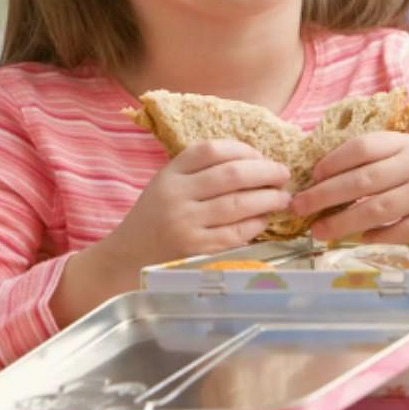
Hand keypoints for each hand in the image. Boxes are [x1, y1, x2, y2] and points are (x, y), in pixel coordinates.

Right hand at [51, 139, 289, 325]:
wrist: (125, 260)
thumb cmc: (153, 218)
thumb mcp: (166, 185)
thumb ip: (199, 172)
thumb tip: (254, 161)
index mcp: (170, 174)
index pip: (211, 149)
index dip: (243, 149)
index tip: (260, 155)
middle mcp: (176, 196)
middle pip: (232, 174)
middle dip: (266, 171)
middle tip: (284, 174)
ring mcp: (186, 224)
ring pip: (239, 204)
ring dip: (268, 198)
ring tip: (283, 197)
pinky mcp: (196, 251)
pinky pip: (235, 233)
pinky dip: (256, 224)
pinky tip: (265, 219)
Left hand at [290, 132, 408, 242]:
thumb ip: (378, 161)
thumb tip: (324, 177)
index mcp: (407, 142)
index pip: (363, 147)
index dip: (333, 161)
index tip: (312, 175)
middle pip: (362, 180)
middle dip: (325, 195)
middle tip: (298, 207)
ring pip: (377, 208)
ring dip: (343, 221)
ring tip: (320, 230)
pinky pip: (401, 230)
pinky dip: (377, 236)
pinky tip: (360, 239)